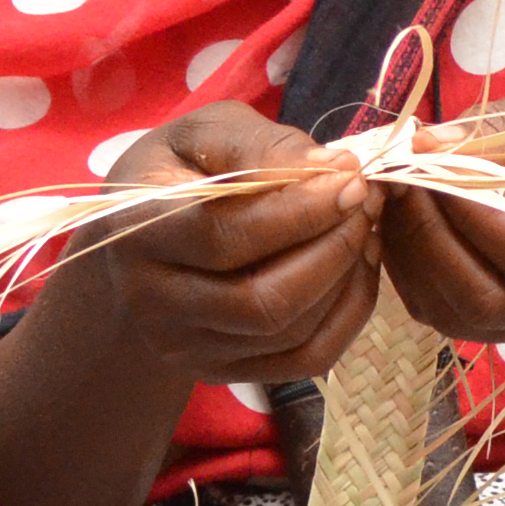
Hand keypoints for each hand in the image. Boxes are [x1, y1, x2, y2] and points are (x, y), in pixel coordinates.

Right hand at [40, 103, 384, 388]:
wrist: (138, 244)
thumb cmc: (181, 173)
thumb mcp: (204, 134)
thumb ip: (261, 144)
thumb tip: (333, 167)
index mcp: (137, 232)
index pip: (223, 237)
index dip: (299, 212)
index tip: (351, 179)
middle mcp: (152, 302)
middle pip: (260, 301)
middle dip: (332, 249)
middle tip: (367, 202)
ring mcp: (186, 347)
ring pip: (287, 333)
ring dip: (345, 279)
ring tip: (365, 227)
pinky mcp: (220, 371)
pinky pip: (303, 360)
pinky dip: (347, 315)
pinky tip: (358, 268)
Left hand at [379, 77, 504, 343]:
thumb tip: (427, 144)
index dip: (470, 217)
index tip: (431, 163)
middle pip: (483, 301)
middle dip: (426, 237)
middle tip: (398, 178)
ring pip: (455, 315)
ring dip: (410, 256)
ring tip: (395, 194)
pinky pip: (444, 312)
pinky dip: (411, 270)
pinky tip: (403, 220)